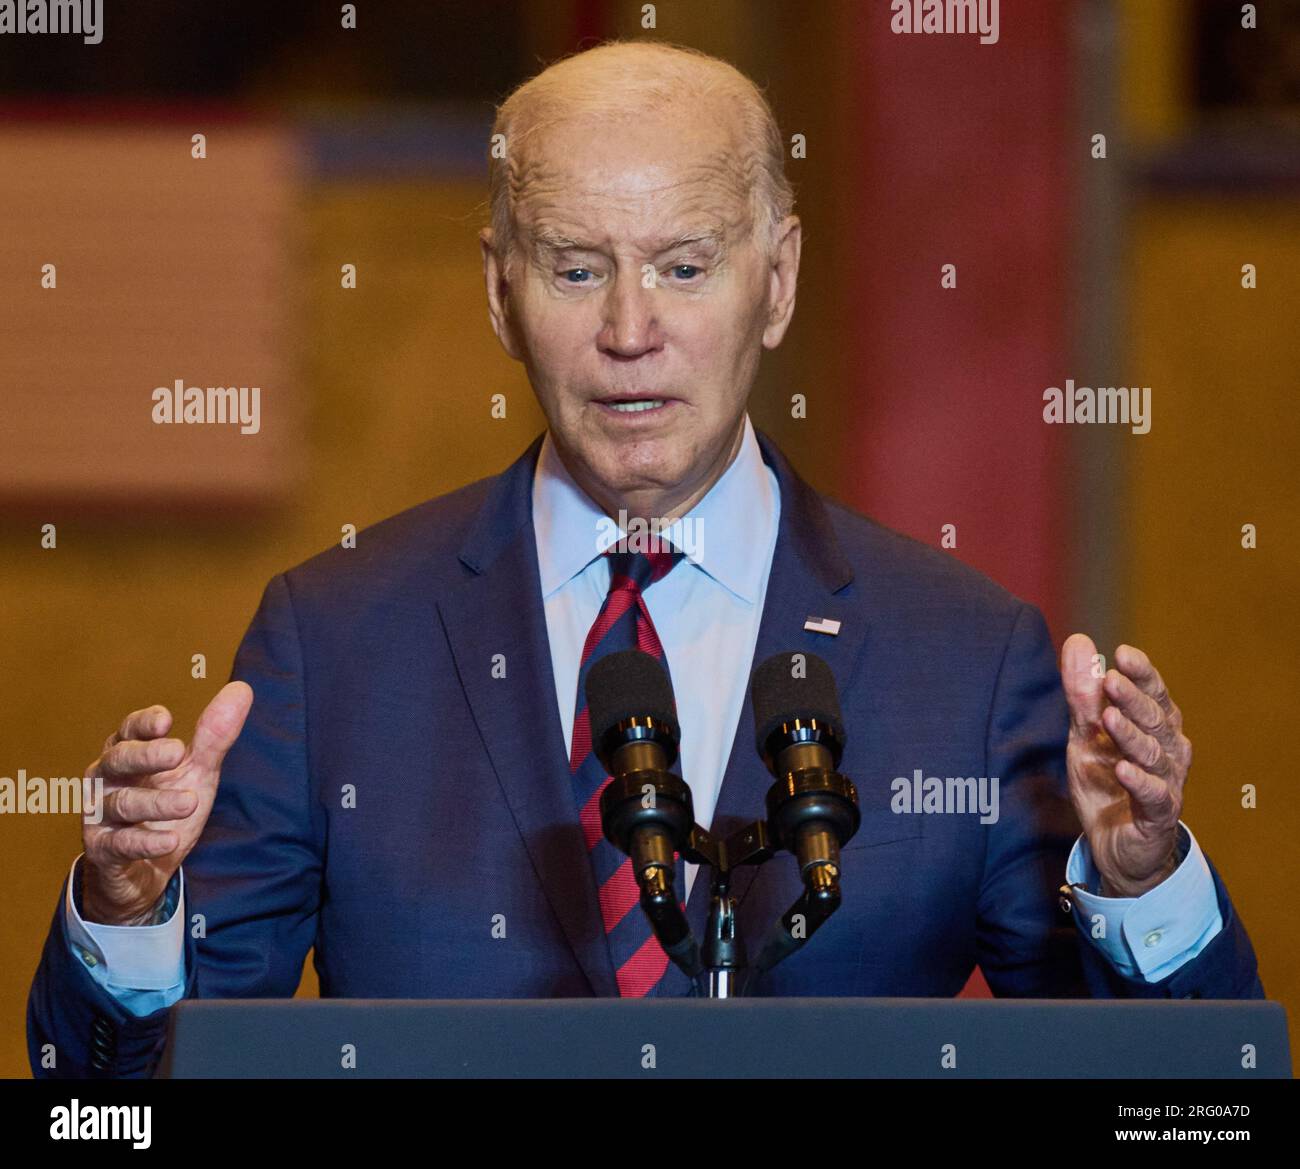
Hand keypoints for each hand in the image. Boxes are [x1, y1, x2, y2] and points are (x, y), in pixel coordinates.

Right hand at [80, 682, 252, 925]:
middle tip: (176, 753)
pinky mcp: (103, 850)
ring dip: (156, 802)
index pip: (129, 730)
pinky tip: (169, 842)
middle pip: (118, 760)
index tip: (166, 719)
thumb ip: (214, 736)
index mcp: (128, 754)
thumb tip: (241, 689)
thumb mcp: (196, 772)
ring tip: (189, 802)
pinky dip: (144, 842)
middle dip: (145, 755)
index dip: (145, 723)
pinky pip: (119, 844)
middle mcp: (108, 780)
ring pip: (123, 803)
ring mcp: (101, 815)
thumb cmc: (167, 808)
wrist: (146, 868)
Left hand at [1060, 634, 1191, 897]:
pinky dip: (1140, 781)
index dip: (1141, 673)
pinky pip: (1153, 795)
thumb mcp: (1085, 734)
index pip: (1153, 692)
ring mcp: (1166, 783)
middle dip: (1133, 698)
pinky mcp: (1157, 816)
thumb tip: (1078, 641)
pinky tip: (1123, 769)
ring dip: (1131, 734)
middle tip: (1110, 680)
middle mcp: (1168, 751)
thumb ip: (1082, 693)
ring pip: (1153, 754)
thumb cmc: (1106, 782)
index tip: (1121, 653)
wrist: (1115, 846)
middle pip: (1155, 719)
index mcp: (1154, 726)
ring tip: (1109, 718)